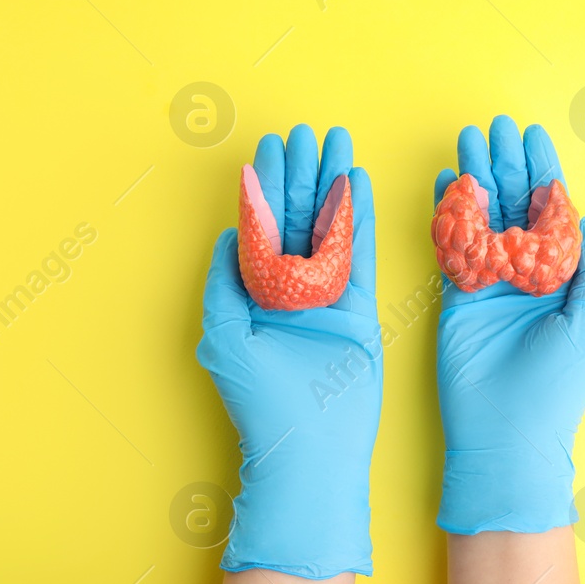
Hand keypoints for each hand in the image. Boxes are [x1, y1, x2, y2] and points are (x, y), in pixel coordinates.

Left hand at [196, 125, 381, 578]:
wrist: (308, 451)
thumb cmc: (259, 402)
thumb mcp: (223, 335)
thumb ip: (224, 281)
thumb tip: (229, 232)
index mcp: (255, 293)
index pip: (261, 226)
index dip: (266, 185)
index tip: (271, 148)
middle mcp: (291, 290)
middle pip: (297, 217)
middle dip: (301, 173)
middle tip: (308, 132)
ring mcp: (327, 299)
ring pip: (330, 228)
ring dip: (332, 185)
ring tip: (338, 143)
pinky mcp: (360, 312)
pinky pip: (361, 255)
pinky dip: (360, 220)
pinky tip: (359, 184)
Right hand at [433, 115, 584, 534]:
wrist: (507, 436)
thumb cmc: (558, 386)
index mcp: (563, 278)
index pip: (553, 212)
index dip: (544, 173)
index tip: (535, 137)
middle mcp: (527, 275)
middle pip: (515, 206)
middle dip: (507, 164)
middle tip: (496, 126)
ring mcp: (490, 285)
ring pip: (483, 218)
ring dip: (476, 178)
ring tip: (468, 140)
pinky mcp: (456, 299)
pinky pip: (452, 247)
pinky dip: (449, 214)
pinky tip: (447, 184)